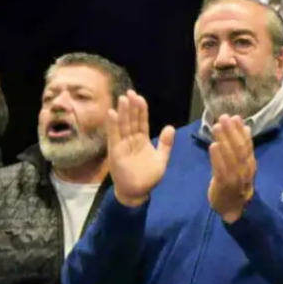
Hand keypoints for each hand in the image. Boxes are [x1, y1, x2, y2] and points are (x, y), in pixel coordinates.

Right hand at [107, 91, 174, 206]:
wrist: (137, 192)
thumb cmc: (148, 177)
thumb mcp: (161, 158)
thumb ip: (165, 143)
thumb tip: (170, 127)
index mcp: (142, 140)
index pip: (141, 122)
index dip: (141, 110)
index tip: (140, 97)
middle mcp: (131, 140)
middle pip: (131, 120)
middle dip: (131, 107)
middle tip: (130, 92)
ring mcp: (122, 145)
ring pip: (123, 125)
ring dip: (123, 112)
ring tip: (123, 99)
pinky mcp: (115, 152)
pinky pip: (114, 136)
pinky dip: (113, 125)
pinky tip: (112, 113)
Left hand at [208, 115, 256, 222]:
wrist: (234, 210)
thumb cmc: (236, 185)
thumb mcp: (242, 165)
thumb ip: (243, 148)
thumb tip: (245, 127)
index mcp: (250, 164)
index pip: (247, 145)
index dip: (241, 131)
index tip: (235, 117)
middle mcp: (245, 170)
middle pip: (239, 148)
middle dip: (232, 132)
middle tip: (223, 117)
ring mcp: (236, 178)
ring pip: (231, 157)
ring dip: (224, 141)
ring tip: (216, 127)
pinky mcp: (224, 185)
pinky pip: (221, 169)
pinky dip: (218, 157)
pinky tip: (213, 146)